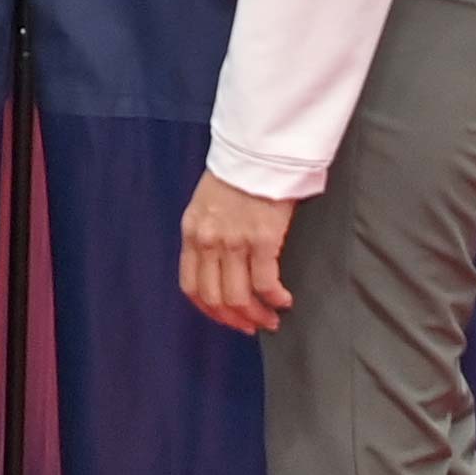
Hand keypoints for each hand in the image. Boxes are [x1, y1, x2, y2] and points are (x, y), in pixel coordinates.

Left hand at [179, 172, 299, 335]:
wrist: (258, 149)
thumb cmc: (238, 172)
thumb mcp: (208, 204)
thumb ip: (208, 233)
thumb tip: (221, 264)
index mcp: (192, 232)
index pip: (191, 286)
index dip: (209, 310)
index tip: (226, 318)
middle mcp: (208, 241)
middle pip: (215, 297)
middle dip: (235, 319)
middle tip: (252, 326)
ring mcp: (234, 241)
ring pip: (239, 296)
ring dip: (257, 315)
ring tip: (271, 319)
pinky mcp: (262, 239)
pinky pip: (265, 282)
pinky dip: (275, 298)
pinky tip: (284, 301)